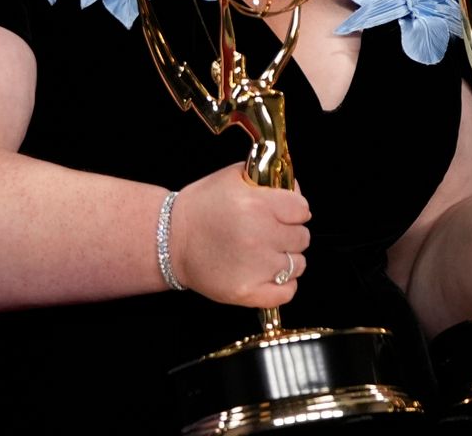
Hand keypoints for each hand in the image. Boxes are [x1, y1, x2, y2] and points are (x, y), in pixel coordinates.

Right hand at [170, 163, 310, 307]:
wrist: (168, 240)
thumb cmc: (201, 207)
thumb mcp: (233, 178)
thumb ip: (269, 180)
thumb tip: (297, 190)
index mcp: (257, 205)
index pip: (302, 209)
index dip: (294, 209)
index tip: (284, 212)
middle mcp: (259, 237)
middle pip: (302, 237)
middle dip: (290, 232)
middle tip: (270, 232)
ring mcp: (254, 268)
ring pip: (297, 264)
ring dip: (287, 258)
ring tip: (265, 252)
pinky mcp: (246, 293)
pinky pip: (287, 292)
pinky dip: (283, 285)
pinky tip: (268, 273)